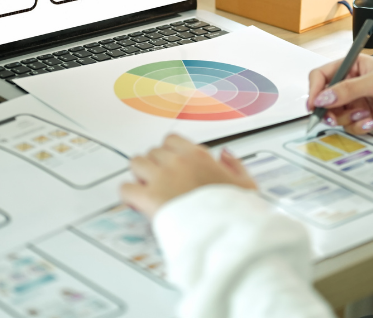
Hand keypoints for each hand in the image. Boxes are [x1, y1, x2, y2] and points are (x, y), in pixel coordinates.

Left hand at [120, 134, 256, 218]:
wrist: (222, 233)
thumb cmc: (234, 212)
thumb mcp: (247, 185)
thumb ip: (235, 166)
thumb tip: (225, 155)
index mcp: (199, 156)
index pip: (171, 140)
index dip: (169, 152)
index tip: (172, 162)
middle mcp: (177, 162)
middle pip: (152, 152)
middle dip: (154, 164)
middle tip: (160, 180)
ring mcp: (161, 178)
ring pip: (136, 163)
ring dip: (139, 175)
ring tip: (147, 188)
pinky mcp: (148, 197)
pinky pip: (126, 188)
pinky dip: (128, 194)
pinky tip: (136, 202)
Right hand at [307, 54, 372, 134]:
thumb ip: (348, 89)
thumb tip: (323, 97)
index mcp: (349, 67)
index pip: (321, 76)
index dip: (314, 90)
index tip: (314, 104)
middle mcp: (349, 84)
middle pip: (324, 99)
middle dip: (329, 110)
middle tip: (333, 117)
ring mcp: (354, 101)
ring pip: (336, 115)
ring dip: (347, 118)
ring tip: (363, 114)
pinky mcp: (361, 116)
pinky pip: (349, 125)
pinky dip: (359, 126)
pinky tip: (371, 120)